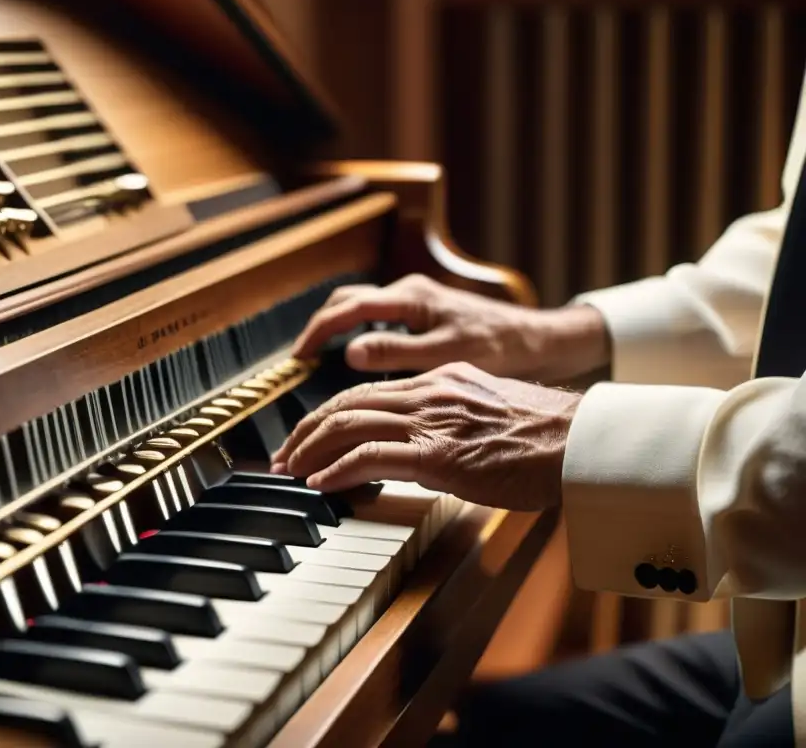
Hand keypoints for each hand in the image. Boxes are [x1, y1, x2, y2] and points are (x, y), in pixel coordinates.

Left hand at [271, 362, 581, 510]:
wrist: (582, 442)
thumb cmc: (545, 437)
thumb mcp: (487, 412)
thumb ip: (448, 419)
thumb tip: (419, 447)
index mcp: (438, 380)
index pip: (363, 391)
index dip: (326, 414)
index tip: (305, 436)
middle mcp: (428, 392)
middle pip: (345, 403)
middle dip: (305, 431)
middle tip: (282, 458)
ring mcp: (432, 421)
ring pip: (349, 424)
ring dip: (310, 451)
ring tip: (289, 473)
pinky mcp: (440, 455)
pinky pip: (372, 457)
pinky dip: (338, 470)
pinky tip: (320, 485)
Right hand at [293, 274, 608, 381]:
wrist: (539, 341)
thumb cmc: (501, 347)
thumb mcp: (448, 354)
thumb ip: (398, 352)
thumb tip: (351, 353)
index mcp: (411, 297)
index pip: (347, 308)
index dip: (317, 332)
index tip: (298, 357)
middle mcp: (409, 292)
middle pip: (347, 300)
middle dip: (319, 326)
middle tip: (300, 358)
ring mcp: (417, 300)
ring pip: (361, 305)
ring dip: (336, 326)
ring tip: (318, 357)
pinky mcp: (425, 312)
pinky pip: (378, 315)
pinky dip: (357, 330)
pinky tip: (356, 356)